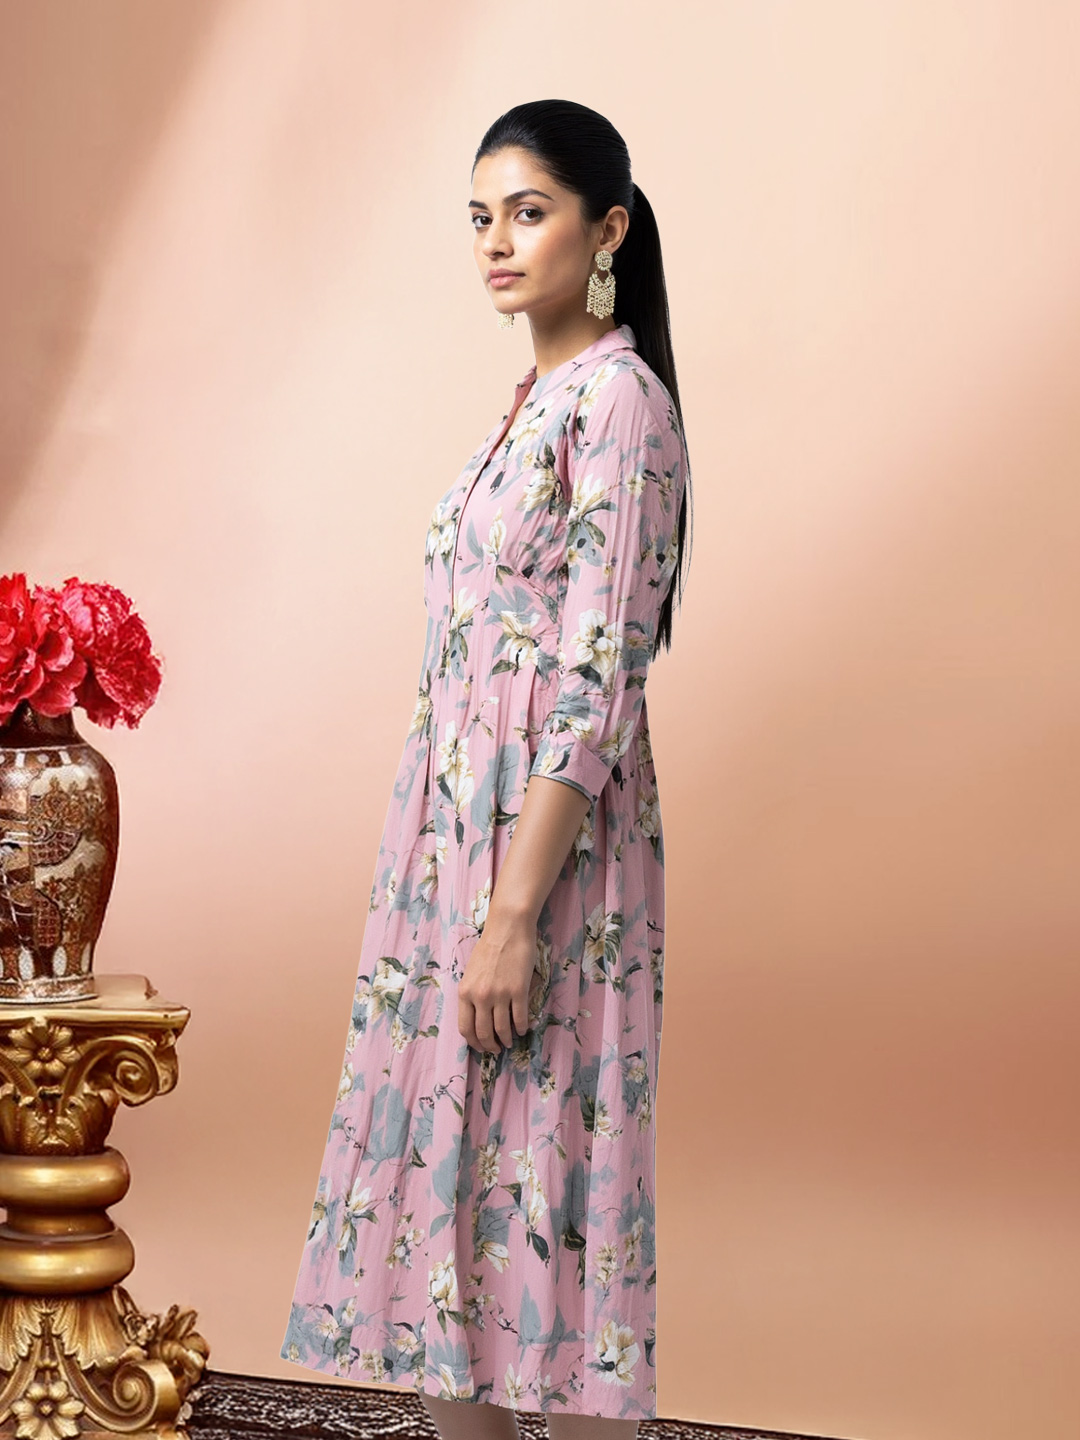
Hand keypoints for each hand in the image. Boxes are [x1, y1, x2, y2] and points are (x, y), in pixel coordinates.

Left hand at [458, 906, 538, 1052]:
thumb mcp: (471, 973)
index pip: (465, 1028)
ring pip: (502, 1029)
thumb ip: (472, 995)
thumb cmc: (489, 948)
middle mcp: (480, 996)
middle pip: (483, 1033)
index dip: (474, 1042)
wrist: (508, 929)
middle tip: (496, 1049)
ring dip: (507, 1040)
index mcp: (465, 992)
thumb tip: (478, 1017)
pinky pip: (520, 1018)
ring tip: (510, 1042)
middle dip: (490, 1046)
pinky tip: (523, 1029)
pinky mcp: (518, 991)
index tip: (481, 1047)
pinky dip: (522, 1028)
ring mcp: (500, 994)